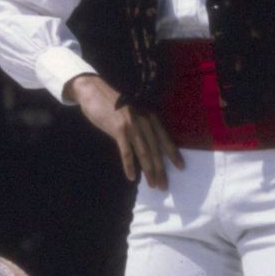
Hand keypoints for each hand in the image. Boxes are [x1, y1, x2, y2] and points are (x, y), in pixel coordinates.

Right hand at [70, 74, 181, 189]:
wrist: (93, 90)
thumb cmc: (112, 104)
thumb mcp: (132, 113)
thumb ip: (140, 126)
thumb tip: (147, 146)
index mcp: (149, 116)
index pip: (164, 138)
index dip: (173, 153)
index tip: (180, 167)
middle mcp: (144, 120)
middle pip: (155, 149)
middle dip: (161, 169)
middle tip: (164, 186)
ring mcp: (132, 124)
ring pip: (144, 152)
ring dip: (149, 170)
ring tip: (152, 185)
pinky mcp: (118, 128)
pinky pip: (126, 151)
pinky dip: (129, 165)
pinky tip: (132, 176)